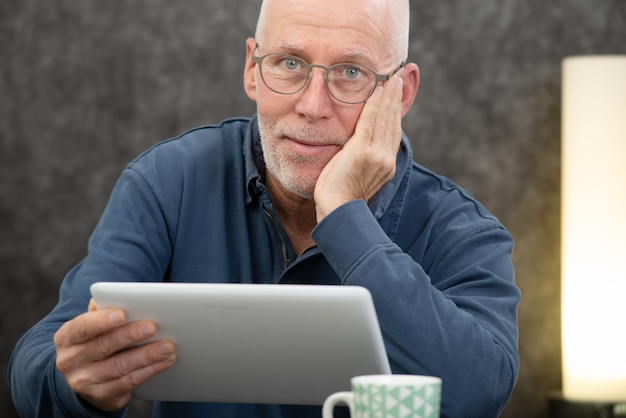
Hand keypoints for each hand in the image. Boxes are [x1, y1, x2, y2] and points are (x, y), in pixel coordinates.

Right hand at [54, 298, 175, 411]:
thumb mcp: (90, 326)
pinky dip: (150, 370)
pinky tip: (165, 361)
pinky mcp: (102, 396)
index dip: (101, 320)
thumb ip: (101, 311)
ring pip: (120, 367)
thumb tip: (113, 295)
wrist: (82, 377)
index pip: (82, 327)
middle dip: (130, 335)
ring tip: (168, 346)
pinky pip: (129, 382)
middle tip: (153, 326)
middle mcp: (71, 361)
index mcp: (67, 337)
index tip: (122, 313)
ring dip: (147, 355)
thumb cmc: (93, 342)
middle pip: (104, 346)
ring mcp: (85, 382)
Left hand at [314, 74, 403, 220]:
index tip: (396, 94)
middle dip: (396, 98)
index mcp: (386, 164)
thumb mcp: (357, 175)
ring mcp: (376, 155)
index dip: (395, 111)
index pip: (393, 131)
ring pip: (385, 119)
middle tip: (399, 77)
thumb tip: (357, 147)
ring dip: (389, 96)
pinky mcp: (362, 151)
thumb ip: (362, 158)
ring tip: (392, 79)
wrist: (338, 212)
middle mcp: (386, 158)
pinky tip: (378, 90)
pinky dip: (375, 104)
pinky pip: (370, 121)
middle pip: (393, 122)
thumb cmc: (340, 197)